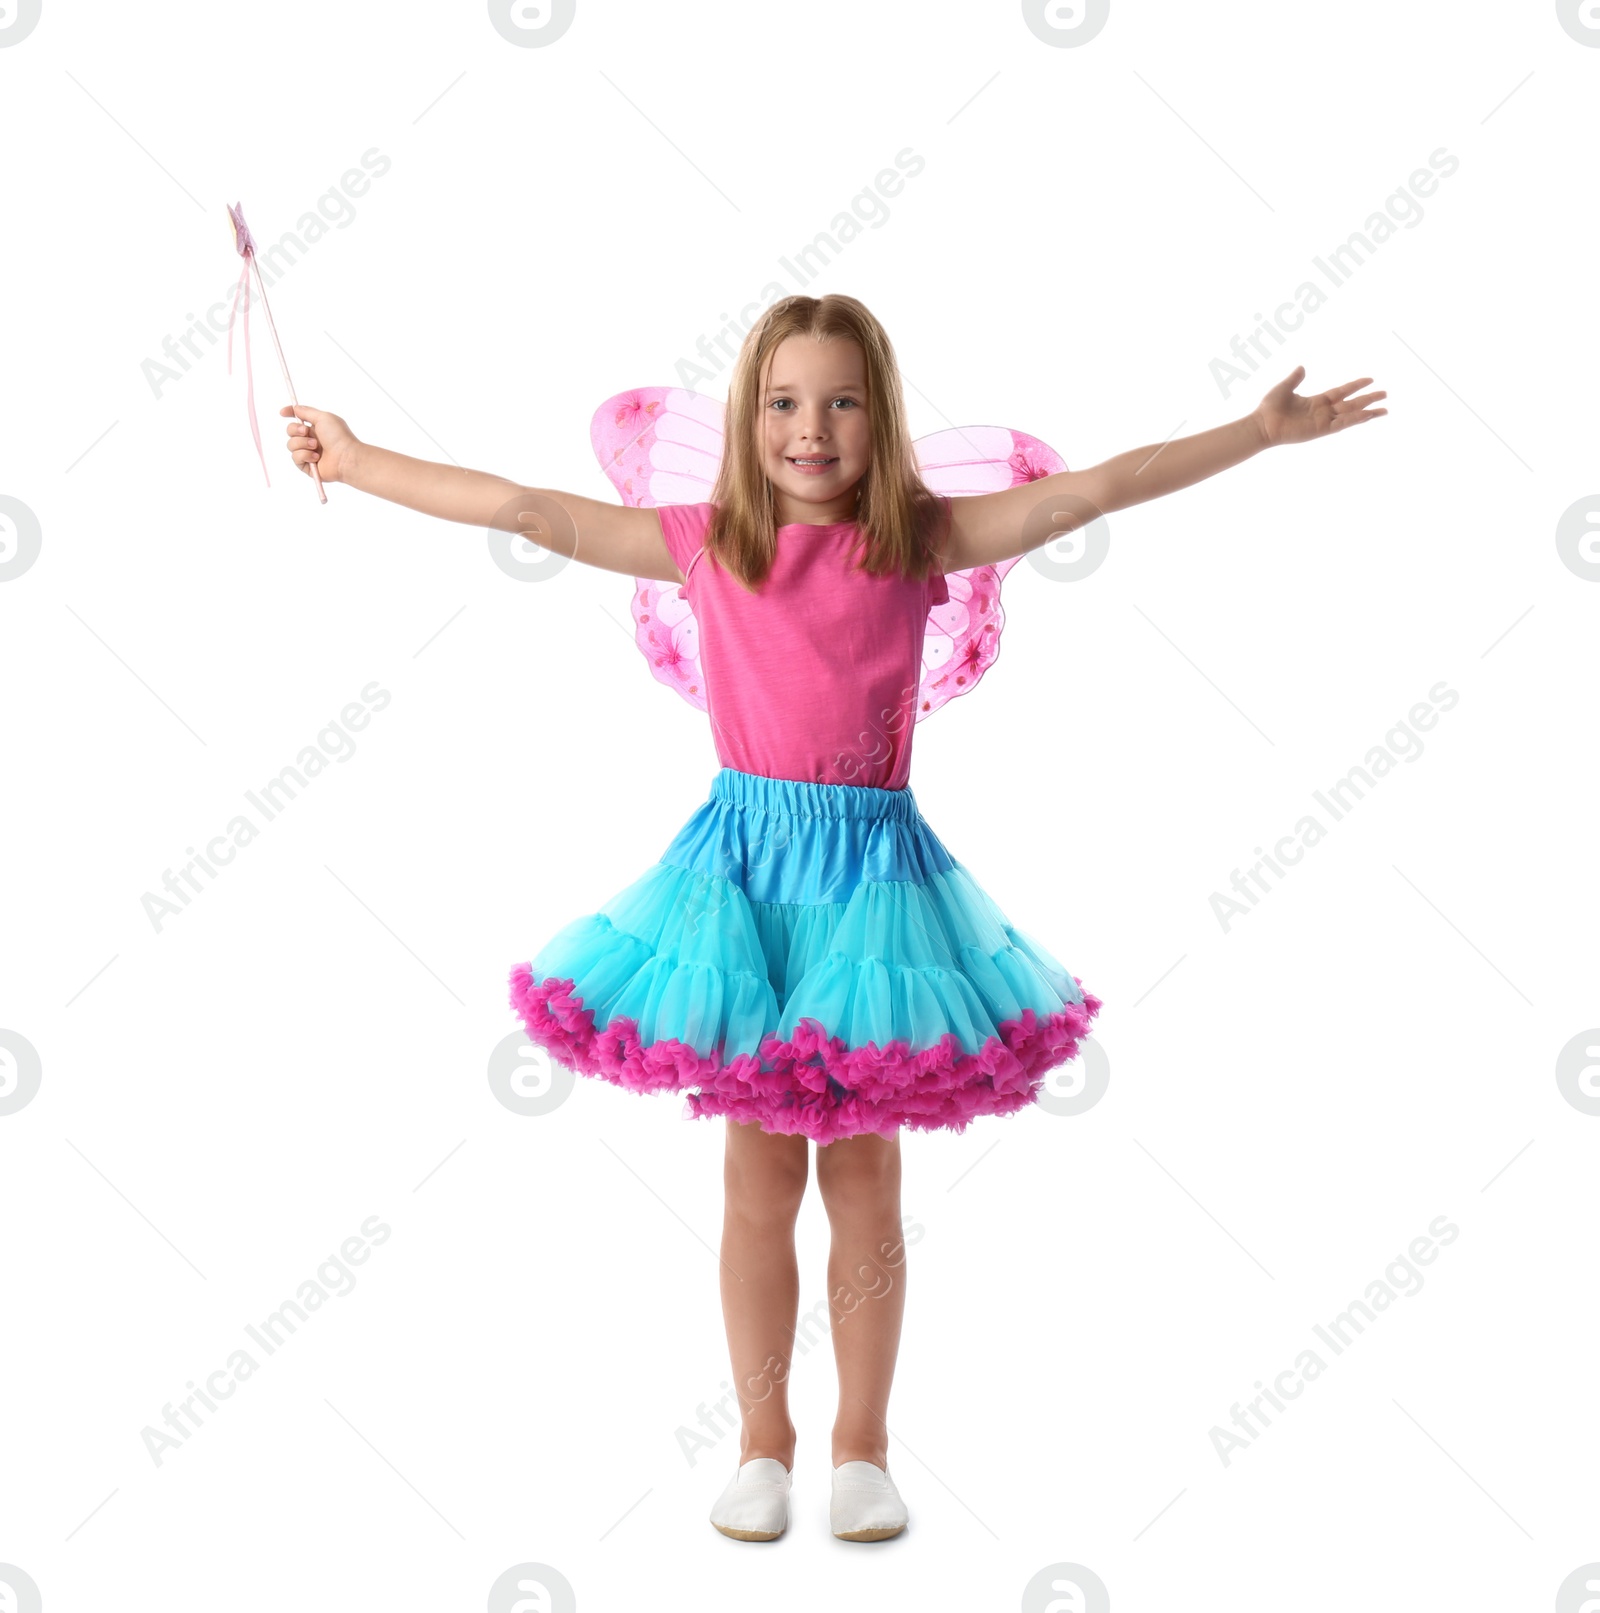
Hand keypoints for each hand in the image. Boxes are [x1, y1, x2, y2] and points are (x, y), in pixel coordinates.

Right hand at [279, 403, 358, 483]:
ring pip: (290, 445)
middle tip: (306, 431)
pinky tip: (316, 457)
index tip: (283, 413)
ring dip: (302, 443)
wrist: (346, 457)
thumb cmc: (339, 436)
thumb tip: (295, 408)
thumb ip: (307, 412)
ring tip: (316, 446)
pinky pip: (295, 458)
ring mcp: (308, 453)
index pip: (298, 419)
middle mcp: (311, 440)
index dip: (289, 414)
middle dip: (295, 430)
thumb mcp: (323, 417)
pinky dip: (305, 455)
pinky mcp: (307, 466)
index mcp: (316, 427)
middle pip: (290, 431)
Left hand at [1252, 366, 1386, 447]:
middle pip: (1351, 403)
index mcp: (1316, 402)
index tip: (1370, 379)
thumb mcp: (1284, 388)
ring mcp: (1323, 422)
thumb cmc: (1269, 408)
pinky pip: (1342, 424)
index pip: (1341, 392)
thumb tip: (1302, 367)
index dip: (1356, 385)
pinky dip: (1355, 420)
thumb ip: (1295, 378)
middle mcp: (1323, 412)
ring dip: (1368, 412)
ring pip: (1351, 415)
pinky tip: (1368, 415)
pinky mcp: (1321, 430)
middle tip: (1385, 394)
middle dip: (1368, 399)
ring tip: (1385, 409)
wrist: (1262, 424)